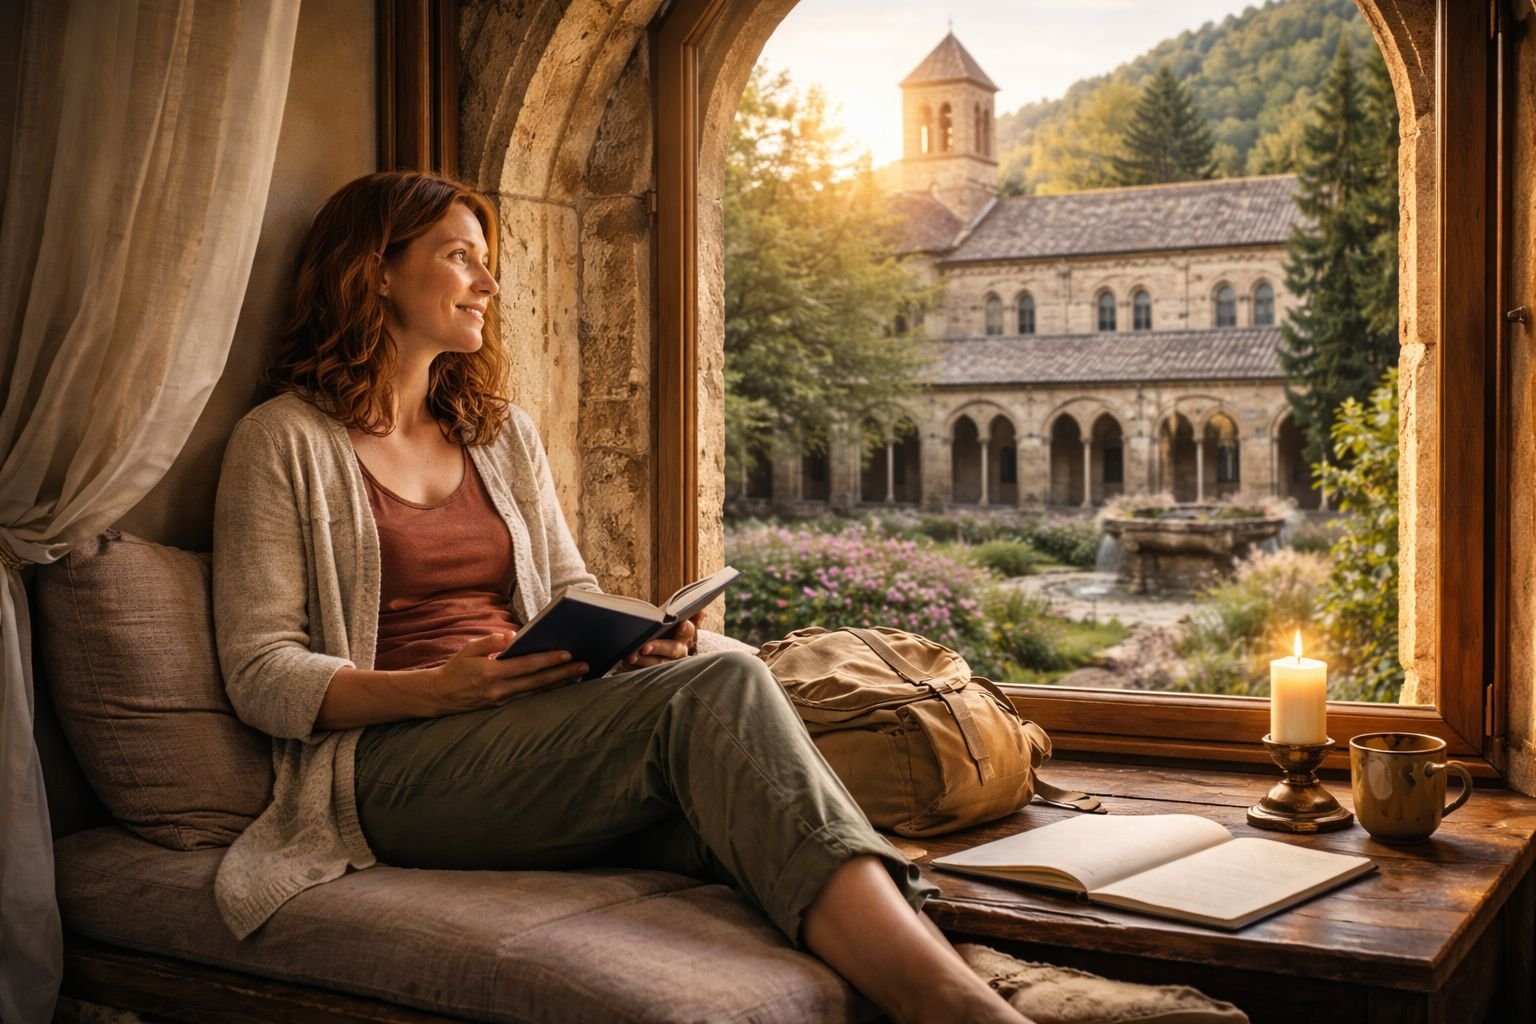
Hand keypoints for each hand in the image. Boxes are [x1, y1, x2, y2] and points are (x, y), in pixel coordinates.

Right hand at [429, 632, 588, 713]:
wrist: (439, 696)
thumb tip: (512, 635)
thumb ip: (490, 641)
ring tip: (578, 675)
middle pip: (538, 681)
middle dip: (563, 673)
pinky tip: (560, 684)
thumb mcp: (468, 650)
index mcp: (491, 672)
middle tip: (584, 666)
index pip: (527, 665)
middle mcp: (500, 689)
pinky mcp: (503, 706)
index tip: (567, 653)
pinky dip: (546, 691)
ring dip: (559, 683)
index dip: (548, 659)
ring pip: (537, 692)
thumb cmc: (455, 669)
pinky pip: (529, 698)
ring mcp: (502, 700)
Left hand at [623, 614, 699, 668]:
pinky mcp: (656, 673)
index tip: (680, 624)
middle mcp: (680, 651)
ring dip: (644, 661)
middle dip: (659, 647)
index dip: (685, 628)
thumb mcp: (673, 620)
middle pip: (672, 649)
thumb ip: (686, 613)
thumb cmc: (664, 630)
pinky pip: (646, 672)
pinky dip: (635, 668)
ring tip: (631, 657)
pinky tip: (626, 663)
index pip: (689, 630)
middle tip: (645, 647)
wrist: (658, 647)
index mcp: (685, 636)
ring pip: (659, 664)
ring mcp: (668, 664)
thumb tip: (701, 612)